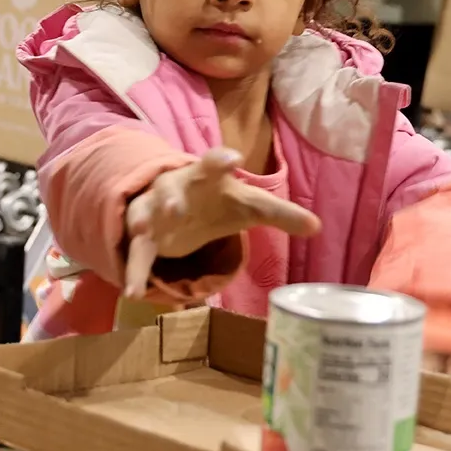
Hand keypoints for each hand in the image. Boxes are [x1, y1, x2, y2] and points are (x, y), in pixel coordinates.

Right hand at [123, 149, 320, 297]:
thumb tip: (317, 227)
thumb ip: (280, 215)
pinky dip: (135, 271)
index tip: (233, 158)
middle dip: (172, 196)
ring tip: (145, 231)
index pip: (214, 163)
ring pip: (146, 214)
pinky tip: (133, 292)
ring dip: (145, 222)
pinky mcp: (143, 237)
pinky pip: (136, 253)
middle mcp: (177, 188)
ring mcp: (155, 210)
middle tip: (177, 207)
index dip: (221, 159)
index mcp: (207, 176)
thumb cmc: (217, 202)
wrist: (175, 206)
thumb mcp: (249, 206)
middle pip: (172, 187)